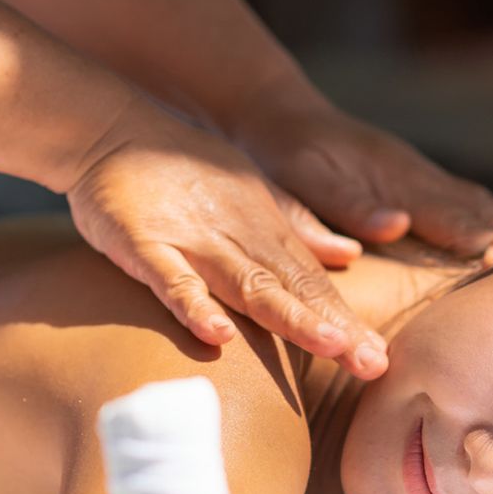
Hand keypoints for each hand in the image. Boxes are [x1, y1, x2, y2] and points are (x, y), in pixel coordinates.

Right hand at [63, 102, 392, 376]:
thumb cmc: (187, 172)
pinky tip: (219, 335)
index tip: (379, 360)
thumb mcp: (255, 193)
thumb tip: (352, 254)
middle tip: (372, 364)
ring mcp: (194, 241)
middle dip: (334, 327)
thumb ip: (301, 225)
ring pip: (249, 285)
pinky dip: (196, 306)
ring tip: (329, 345)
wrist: (113, 129)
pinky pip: (173, 280)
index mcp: (268, 230)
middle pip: (294, 289)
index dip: (346, 321)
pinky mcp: (145, 244)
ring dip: (289, 316)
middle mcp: (240, 238)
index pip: (314, 284)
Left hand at [230, 91, 492, 258]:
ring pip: (474, 200)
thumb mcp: (305, 179)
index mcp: (393, 180)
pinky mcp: (415, 177)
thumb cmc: (287, 154)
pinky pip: (462, 196)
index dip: (479, 237)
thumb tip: (397, 226)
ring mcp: (419, 174)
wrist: (281, 115)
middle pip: (473, 207)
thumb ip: (349, 205)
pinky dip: (491, 211)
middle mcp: (415, 176)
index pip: (447, 214)